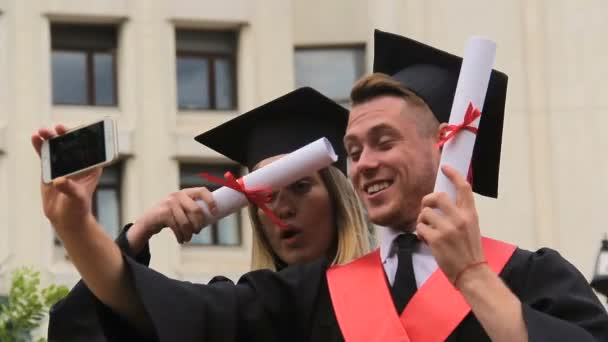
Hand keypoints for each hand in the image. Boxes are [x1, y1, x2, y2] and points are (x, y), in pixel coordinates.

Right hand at [31, 124, 101, 230]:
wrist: (66, 218)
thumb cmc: (78, 208)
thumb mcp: (77, 198)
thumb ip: (70, 188)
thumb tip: (60, 181)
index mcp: (92, 167)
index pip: (89, 148)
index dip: (84, 137)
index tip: (78, 130)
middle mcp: (79, 163)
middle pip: (72, 144)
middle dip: (65, 135)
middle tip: (57, 129)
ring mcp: (64, 164)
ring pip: (58, 147)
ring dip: (50, 138)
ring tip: (42, 131)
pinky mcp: (51, 169)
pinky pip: (46, 155)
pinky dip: (40, 147)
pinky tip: (35, 139)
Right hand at [127, 187, 216, 247]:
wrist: (148, 221)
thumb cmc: (171, 216)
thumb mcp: (182, 209)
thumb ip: (194, 210)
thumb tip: (214, 217)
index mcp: (186, 192)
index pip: (202, 191)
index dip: (211, 201)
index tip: (215, 212)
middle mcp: (178, 195)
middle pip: (196, 210)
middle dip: (199, 224)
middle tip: (198, 231)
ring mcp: (169, 203)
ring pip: (186, 222)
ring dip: (189, 234)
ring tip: (188, 238)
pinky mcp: (163, 213)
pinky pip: (177, 228)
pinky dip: (181, 236)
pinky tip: (181, 240)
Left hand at [416, 165, 484, 284]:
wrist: (471, 273)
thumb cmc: (470, 251)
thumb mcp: (471, 227)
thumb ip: (459, 214)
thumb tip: (441, 203)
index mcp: (470, 214)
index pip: (463, 188)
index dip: (453, 175)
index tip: (445, 168)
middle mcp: (460, 218)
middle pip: (438, 196)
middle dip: (428, 200)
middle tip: (426, 209)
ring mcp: (447, 229)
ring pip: (425, 213)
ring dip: (422, 220)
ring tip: (428, 230)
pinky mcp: (436, 239)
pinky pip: (420, 227)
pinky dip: (420, 232)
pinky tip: (426, 240)